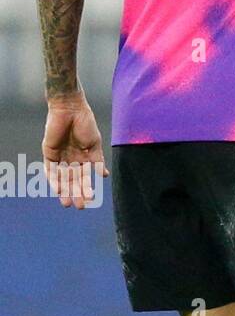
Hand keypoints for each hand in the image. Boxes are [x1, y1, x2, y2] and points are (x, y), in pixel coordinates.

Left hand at [42, 92, 108, 208]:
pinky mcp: (49, 153)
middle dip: (76, 193)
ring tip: (68, 203)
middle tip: (80, 206)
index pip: (84, 176)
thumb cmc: (85, 123)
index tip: (91, 199)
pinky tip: (59, 189)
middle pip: (73, 181)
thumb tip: (104, 176)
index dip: (87, 188)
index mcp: (83, 157)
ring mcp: (59, 157)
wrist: (71, 109)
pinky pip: (50, 170)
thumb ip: (97, 160)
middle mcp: (70, 159)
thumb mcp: (94, 144)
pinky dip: (54, 180)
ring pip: (62, 178)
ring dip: (65, 191)